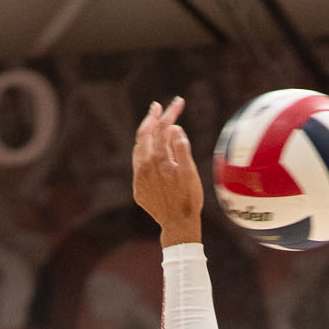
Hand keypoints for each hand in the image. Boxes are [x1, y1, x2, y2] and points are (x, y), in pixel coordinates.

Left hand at [133, 98, 202, 245]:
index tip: (178, 102)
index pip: (162, 129)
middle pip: (144, 134)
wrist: (178, 226)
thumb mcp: (190, 173)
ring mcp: (139, 178)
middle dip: (152, 118)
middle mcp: (144, 166)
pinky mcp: (139, 189)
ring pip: (139, 149)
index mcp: (158, 159)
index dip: (170, 113)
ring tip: (153, 125)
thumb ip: (181, 150)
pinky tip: (150, 152)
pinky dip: (144, 153)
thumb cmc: (188, 200)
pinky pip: (138, 165)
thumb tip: (175, 130)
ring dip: (146, 135)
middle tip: (158, 107)